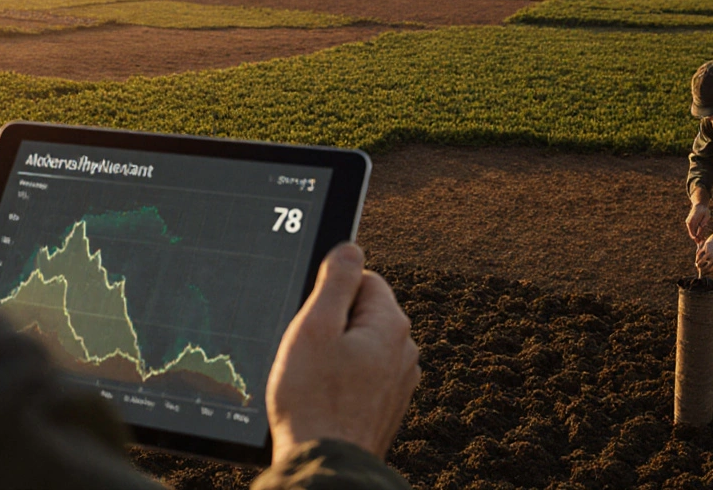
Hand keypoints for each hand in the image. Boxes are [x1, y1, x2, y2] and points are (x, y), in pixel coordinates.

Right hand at [266, 243, 419, 463]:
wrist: (325, 466)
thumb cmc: (313, 400)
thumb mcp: (315, 327)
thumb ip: (336, 281)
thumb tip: (351, 247)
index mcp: (391, 324)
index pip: (364, 279)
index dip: (330, 295)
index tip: (310, 318)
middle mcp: (405, 351)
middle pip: (363, 314)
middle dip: (333, 326)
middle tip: (307, 352)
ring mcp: (399, 383)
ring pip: (361, 348)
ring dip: (337, 356)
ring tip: (314, 381)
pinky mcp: (388, 408)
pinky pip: (363, 378)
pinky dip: (343, 383)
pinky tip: (324, 400)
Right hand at [685, 202, 711, 242]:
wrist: (699, 205)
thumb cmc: (704, 210)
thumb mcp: (706, 215)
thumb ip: (704, 221)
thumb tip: (701, 227)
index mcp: (692, 220)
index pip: (692, 232)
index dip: (695, 237)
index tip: (699, 241)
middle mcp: (689, 222)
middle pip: (691, 233)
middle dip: (696, 238)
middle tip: (701, 242)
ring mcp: (688, 222)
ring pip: (692, 232)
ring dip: (696, 236)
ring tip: (702, 240)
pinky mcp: (690, 223)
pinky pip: (692, 229)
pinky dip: (696, 233)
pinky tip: (701, 236)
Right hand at [695, 233, 712, 274]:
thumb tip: (706, 271)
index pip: (711, 269)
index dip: (706, 272)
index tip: (703, 273)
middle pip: (705, 267)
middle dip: (701, 269)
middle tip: (698, 269)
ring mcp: (710, 252)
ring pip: (701, 261)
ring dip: (698, 264)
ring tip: (697, 265)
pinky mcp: (706, 247)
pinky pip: (699, 254)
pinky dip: (697, 257)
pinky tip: (697, 259)